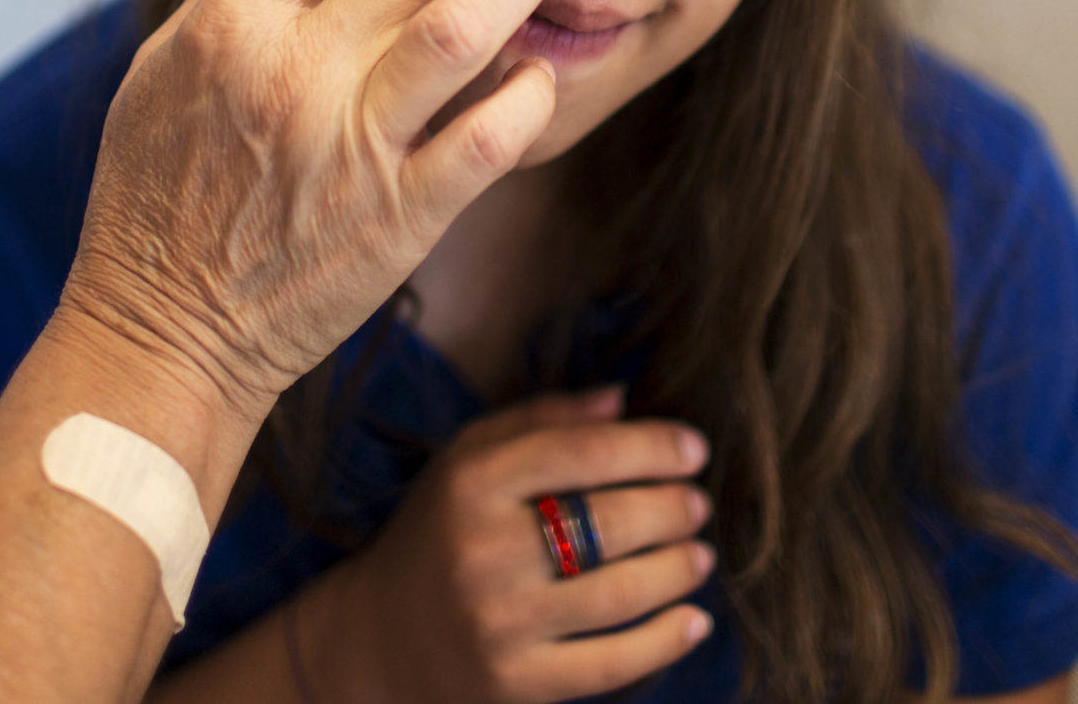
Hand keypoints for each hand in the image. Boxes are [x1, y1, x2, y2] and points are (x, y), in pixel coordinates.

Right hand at [58, 0, 589, 425]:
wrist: (164, 328)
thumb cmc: (159, 189)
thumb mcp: (169, 64)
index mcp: (234, 21)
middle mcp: (298, 72)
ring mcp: (355, 145)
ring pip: (462, 27)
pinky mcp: (401, 218)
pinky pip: (486, 141)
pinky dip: (525, 94)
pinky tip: (551, 59)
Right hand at [302, 389, 717, 703]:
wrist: (378, 639)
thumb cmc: (440, 532)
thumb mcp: (468, 459)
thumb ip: (541, 420)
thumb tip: (623, 401)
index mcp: (470, 484)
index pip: (583, 454)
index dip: (653, 447)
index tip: (695, 449)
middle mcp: (482, 552)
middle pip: (610, 523)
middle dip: (673, 509)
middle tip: (698, 505)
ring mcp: (500, 625)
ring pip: (621, 593)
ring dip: (679, 569)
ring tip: (699, 555)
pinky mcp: (516, 684)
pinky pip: (612, 664)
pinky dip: (666, 641)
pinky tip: (695, 620)